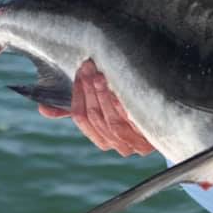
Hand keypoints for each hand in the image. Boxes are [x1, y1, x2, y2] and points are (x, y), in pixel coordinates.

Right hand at [38, 58, 155, 156]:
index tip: (78, 74)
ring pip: (113, 123)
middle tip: (88, 68)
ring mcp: (137, 143)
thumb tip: (41, 108)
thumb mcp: (104, 109)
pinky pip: (134, 122)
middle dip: (90, 91)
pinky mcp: (153, 136)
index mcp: (104, 139)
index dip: (77, 96)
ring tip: (101, 76)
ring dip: (104, 97)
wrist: (172, 121)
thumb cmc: (131, 112)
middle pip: (96, 119)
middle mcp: (119, 144)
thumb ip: (75, 108)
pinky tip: (121, 90)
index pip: (81, 118)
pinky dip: (125, 106)